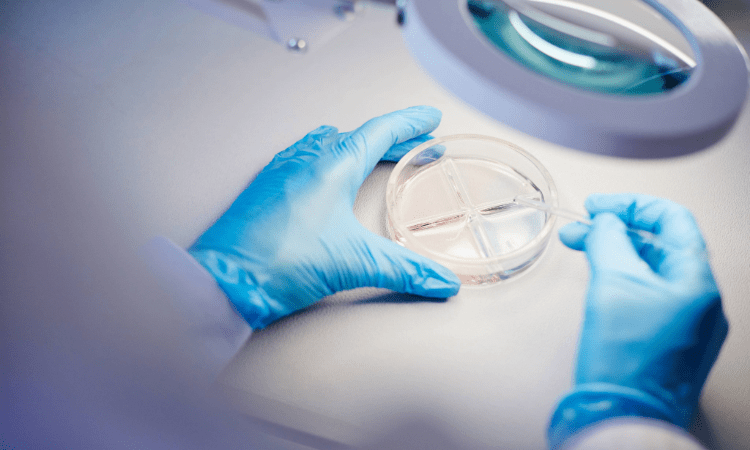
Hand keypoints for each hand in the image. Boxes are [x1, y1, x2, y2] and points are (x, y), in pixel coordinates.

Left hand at [189, 106, 460, 329]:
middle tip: (415, 144)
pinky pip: (303, 159)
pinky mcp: (266, 191)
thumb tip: (439, 280)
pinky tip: (324, 177)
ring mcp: (281, 173)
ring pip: (328, 145)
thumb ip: (404, 270)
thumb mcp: (353, 263)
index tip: (429, 119)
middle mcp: (305, 160)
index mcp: (332, 165)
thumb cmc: (277, 260)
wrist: (224, 279)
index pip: (380, 132)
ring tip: (374, 155)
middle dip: (392, 140)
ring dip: (357, 147)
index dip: (410, 123)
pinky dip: (328, 159)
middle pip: (358, 138)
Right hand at [548, 193, 727, 446]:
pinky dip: (622, 279)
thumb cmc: (625, 358)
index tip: (599, 206)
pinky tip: (599, 277)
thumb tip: (606, 222)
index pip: (673, 221)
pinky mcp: (668, 341)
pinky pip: (648, 296)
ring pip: (652, 271)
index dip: (632, 206)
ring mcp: (686, 323)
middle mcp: (700, 301)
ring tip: (579, 248)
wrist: (623, 416)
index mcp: (696, 283)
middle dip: (617, 231)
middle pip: (660, 246)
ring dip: (616, 253)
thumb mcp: (613, 285)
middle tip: (580, 228)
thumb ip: (610, 242)